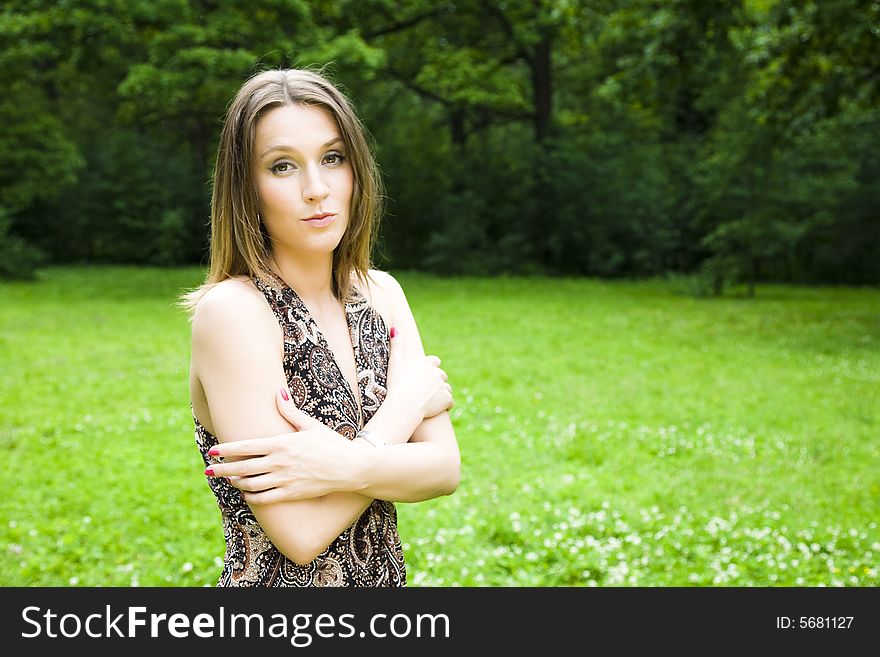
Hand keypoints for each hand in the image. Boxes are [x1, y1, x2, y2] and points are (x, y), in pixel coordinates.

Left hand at [204, 389, 363, 504]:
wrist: (350, 468)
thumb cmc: (332, 444)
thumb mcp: (311, 425)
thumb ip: (290, 411)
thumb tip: (278, 392)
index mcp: (282, 444)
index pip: (246, 447)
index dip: (227, 450)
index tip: (212, 451)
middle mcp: (279, 463)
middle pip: (242, 468)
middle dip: (222, 469)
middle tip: (208, 470)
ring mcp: (284, 480)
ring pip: (250, 485)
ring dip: (236, 483)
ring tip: (229, 479)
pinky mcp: (291, 494)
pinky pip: (264, 498)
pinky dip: (251, 497)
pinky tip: (247, 493)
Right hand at [386, 329, 453, 418]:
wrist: (404, 404)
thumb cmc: (397, 383)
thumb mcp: (395, 362)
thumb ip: (397, 345)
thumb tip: (395, 328)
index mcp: (427, 363)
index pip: (435, 361)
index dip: (431, 367)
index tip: (425, 373)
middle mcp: (438, 373)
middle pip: (442, 375)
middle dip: (437, 381)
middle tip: (427, 390)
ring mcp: (443, 386)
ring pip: (446, 388)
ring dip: (441, 393)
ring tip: (431, 400)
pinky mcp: (447, 399)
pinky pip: (450, 402)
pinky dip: (445, 405)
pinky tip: (438, 408)